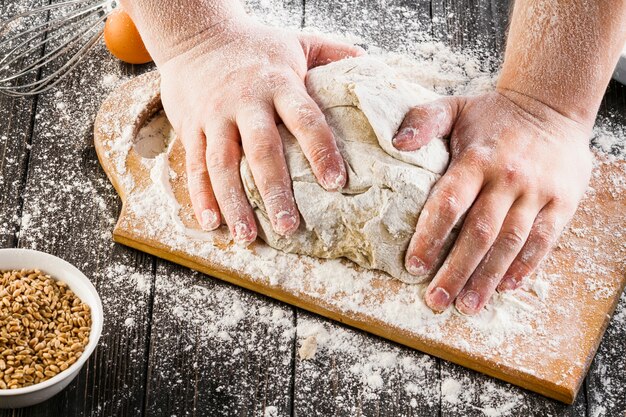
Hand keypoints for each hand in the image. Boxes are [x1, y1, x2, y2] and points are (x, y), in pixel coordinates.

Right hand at [158, 18, 362, 243]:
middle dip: (275, 191)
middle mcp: (245, 102)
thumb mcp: (298, 42)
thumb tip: (371, 64)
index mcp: (278, 84)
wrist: (196, 35)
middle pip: (261, 150)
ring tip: (247, 237)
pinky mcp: (191, 127)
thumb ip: (334, 54)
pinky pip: (195, 165)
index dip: (321, 151)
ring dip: (234, 203)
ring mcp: (214, 117)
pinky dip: (201, 196)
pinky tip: (211, 223)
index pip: (304, 119)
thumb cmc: (255, 46)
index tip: (335, 184)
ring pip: (223, 164)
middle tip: (289, 227)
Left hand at [393, 90, 591, 314]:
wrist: (551, 105)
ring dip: (488, 278)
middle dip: (456, 270)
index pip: (449, 203)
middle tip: (437, 299)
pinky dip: (525, 266)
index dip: (430, 237)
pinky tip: (506, 287)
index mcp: (476, 159)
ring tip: (468, 305)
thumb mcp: (455, 108)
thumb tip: (398, 143)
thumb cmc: (494, 115)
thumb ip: (424, 121)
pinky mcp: (562, 202)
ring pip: (510, 243)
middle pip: (479, 233)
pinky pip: (543, 240)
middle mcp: (507, 178)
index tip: (414, 266)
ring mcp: (536, 192)